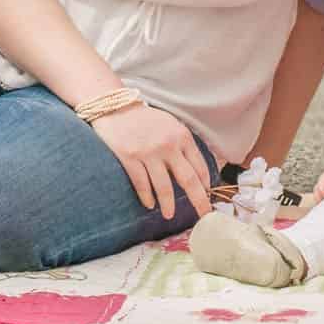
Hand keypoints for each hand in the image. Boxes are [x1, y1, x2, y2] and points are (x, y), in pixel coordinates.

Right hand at [91, 103, 213, 220]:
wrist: (116, 107)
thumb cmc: (146, 120)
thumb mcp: (171, 126)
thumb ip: (183, 146)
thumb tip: (197, 173)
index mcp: (182, 136)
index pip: (199, 166)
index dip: (205, 185)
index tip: (207, 198)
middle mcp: (168, 145)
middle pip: (188, 179)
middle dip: (198, 200)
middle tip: (203, 216)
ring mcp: (148, 152)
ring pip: (164, 186)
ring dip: (168, 204)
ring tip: (169, 215)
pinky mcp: (129, 157)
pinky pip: (141, 184)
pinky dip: (147, 197)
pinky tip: (150, 204)